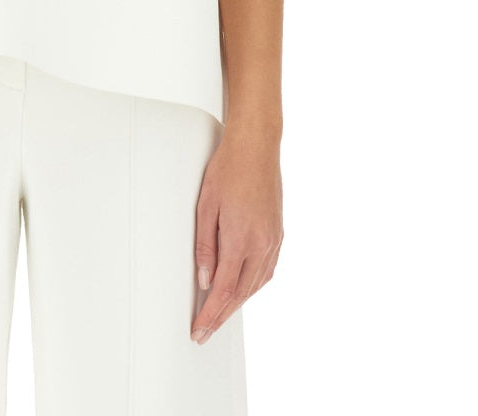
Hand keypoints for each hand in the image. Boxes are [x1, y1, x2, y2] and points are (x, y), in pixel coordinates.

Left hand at [190, 124, 283, 343]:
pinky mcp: (278, 233)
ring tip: (219, 314)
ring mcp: (274, 239)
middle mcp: (262, 244)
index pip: (225, 290)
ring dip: (238, 302)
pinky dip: (252, 285)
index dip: (210, 315)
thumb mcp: (206, 205)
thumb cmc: (229, 169)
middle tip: (205, 331)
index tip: (199, 330)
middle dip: (222, 315)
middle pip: (241, 293)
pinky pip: (266, 270)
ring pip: (256, 284)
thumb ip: (205, 246)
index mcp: (242, 239)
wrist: (257, 146)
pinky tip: (242, 288)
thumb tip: (205, 279)